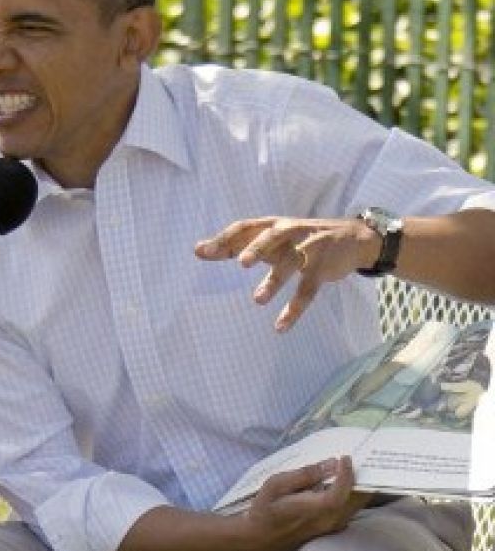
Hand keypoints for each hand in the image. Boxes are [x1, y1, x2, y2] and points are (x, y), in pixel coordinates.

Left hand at [194, 216, 377, 331]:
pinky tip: (280, 325)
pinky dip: (295, 308)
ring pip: (292, 263)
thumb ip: (234, 245)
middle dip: (257, 248)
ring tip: (258, 300)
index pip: (245, 227)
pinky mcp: (324, 268)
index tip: (203, 253)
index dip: (225, 239)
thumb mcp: (269, 239)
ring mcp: (310, 249)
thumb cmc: (298, 240)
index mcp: (272, 225)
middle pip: (272, 235)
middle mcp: (290, 232)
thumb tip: (197, 250)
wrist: (353, 238)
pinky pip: (308, 289)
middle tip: (242, 263)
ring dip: (275, 281)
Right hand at [238, 456, 369, 550]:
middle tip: (351, 459)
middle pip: (357, 499)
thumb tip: (330, 464)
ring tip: (349, 468)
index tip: (345, 457)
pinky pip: (351, 509)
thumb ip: (304, 474)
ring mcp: (333, 526)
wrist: (262, 535)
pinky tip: (343, 484)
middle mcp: (328, 520)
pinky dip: (353, 494)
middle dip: (359, 477)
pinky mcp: (333, 527)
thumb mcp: (276, 484)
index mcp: (314, 509)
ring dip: (358, 486)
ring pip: (357, 505)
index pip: (340, 492)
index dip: (346, 474)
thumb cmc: (265, 508)